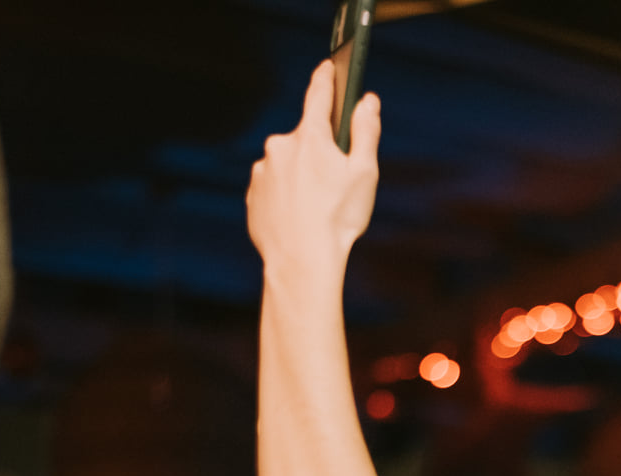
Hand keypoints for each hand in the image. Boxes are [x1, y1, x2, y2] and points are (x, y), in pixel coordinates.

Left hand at [247, 60, 381, 270]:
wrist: (301, 262)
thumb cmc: (337, 219)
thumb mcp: (364, 173)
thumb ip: (366, 131)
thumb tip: (367, 101)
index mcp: (310, 137)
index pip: (318, 95)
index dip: (326, 78)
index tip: (328, 67)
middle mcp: (280, 147)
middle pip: (305, 139)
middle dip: (319, 153)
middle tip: (334, 183)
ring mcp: (262, 171)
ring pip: (287, 165)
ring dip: (301, 177)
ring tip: (316, 207)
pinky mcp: (253, 195)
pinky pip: (273, 187)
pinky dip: (286, 196)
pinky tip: (300, 216)